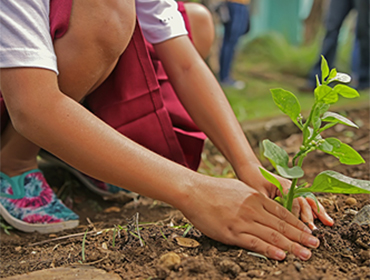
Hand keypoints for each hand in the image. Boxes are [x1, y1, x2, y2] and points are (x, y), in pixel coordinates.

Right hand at [180, 176, 319, 260]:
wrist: (193, 191)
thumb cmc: (214, 189)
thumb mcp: (239, 188)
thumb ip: (254, 198)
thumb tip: (265, 206)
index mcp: (256, 198)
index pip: (283, 213)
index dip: (298, 224)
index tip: (309, 232)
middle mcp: (253, 209)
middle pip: (282, 225)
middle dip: (301, 236)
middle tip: (316, 245)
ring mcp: (243, 221)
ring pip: (272, 235)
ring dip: (291, 246)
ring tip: (306, 254)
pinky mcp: (231, 232)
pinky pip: (254, 242)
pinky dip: (269, 250)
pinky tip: (281, 256)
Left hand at [237, 164, 333, 229]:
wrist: (250, 169)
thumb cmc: (252, 180)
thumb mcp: (258, 193)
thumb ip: (268, 204)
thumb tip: (275, 220)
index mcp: (283, 185)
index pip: (294, 202)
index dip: (297, 215)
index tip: (300, 228)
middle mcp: (291, 187)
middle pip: (304, 202)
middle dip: (310, 216)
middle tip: (313, 230)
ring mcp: (293, 189)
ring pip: (308, 201)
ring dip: (318, 212)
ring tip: (328, 222)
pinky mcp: (292, 193)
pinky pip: (305, 201)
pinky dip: (314, 209)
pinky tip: (323, 218)